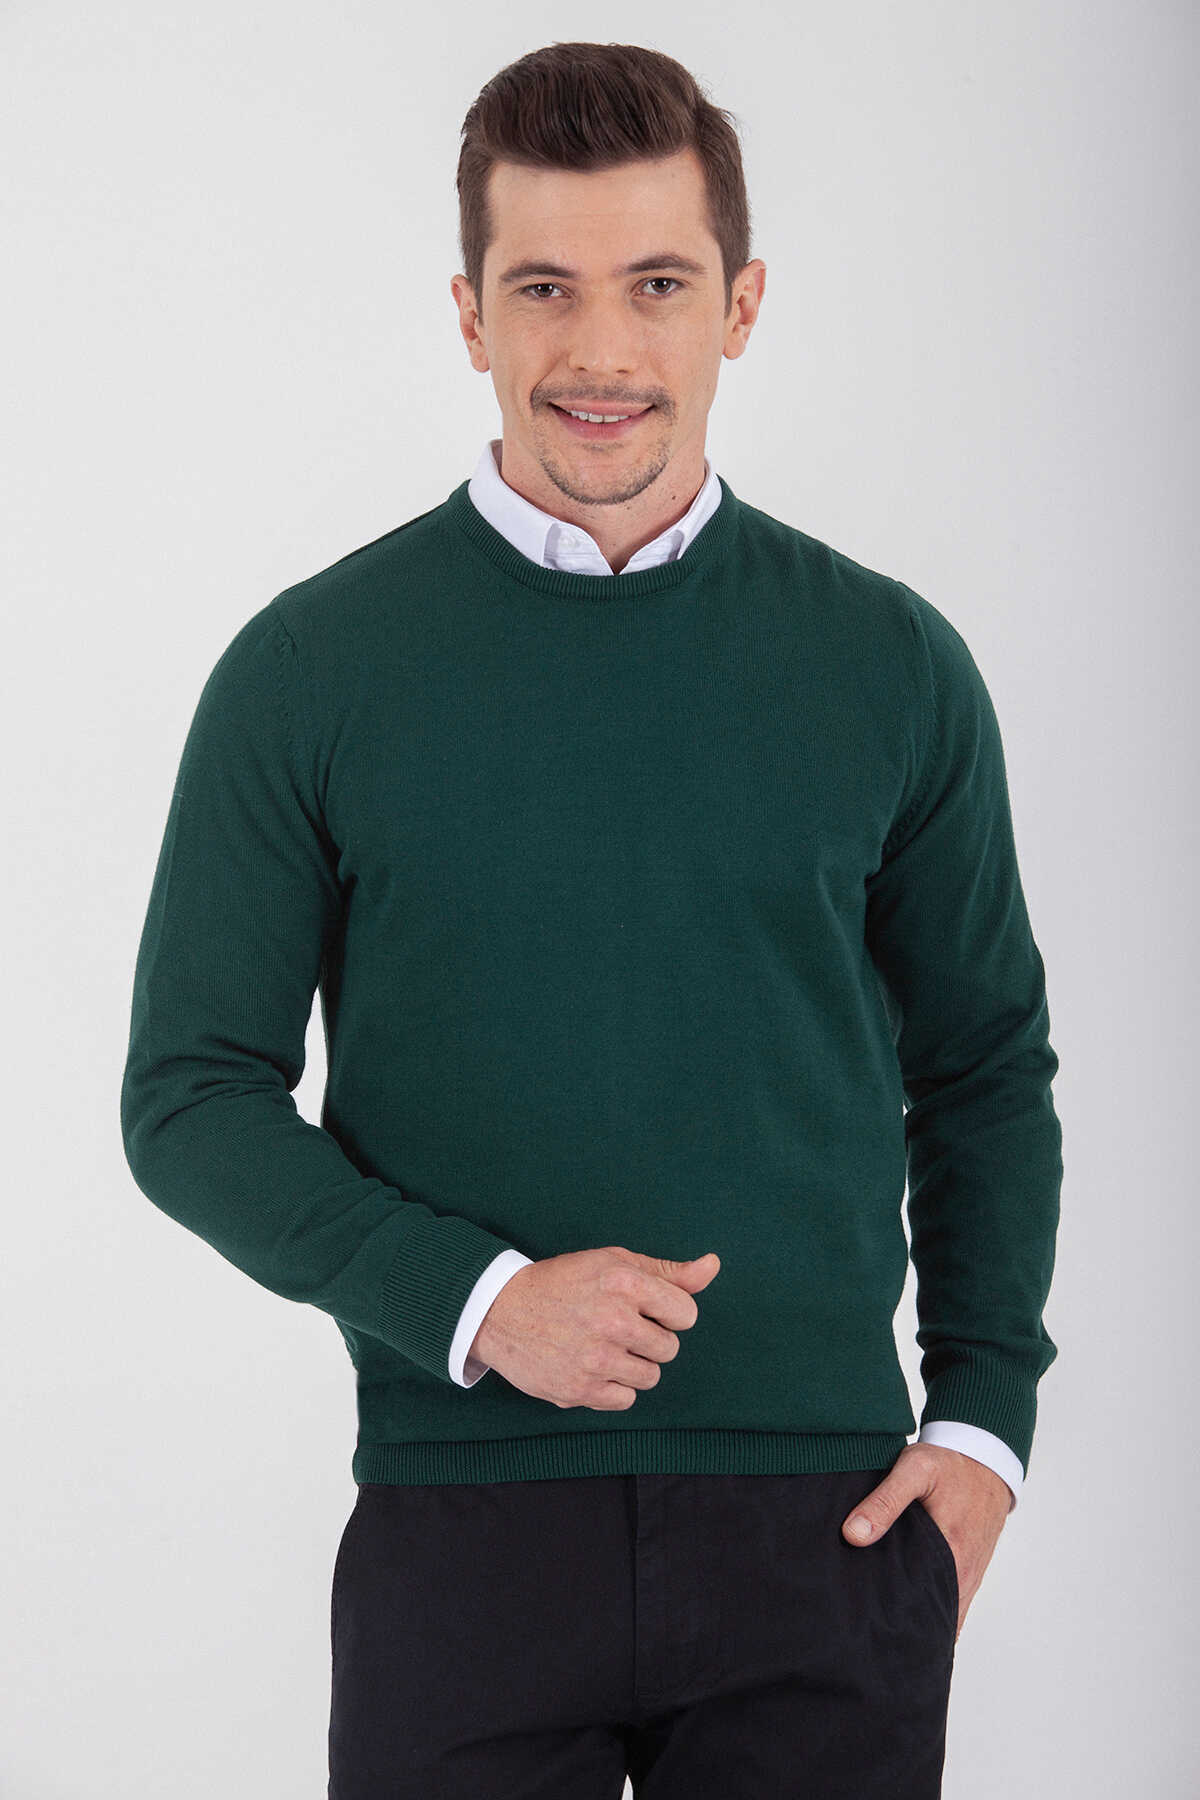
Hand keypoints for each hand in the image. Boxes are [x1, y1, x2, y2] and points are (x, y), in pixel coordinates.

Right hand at [470, 1246, 720, 1410]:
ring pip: (650, 1376)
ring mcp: (596, 1358)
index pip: (686, 1313)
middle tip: (616, 1326)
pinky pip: (626, 1400)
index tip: (646, 1309)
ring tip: (602, 1345)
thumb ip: (668, 1272)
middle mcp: (612, 1320)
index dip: (669, 1312)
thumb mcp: (614, 1263)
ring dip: (633, 1364)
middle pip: (669, 1348)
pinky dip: (613, 1387)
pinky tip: (591, 1366)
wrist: (501, 1310)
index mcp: (624, 1282)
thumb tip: (713, 1265)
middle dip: (650, 1339)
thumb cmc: (565, 1282)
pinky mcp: (580, 1389)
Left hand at [840, 1442, 1012, 1641]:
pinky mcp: (967, 1572)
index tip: (862, 1624)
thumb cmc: (949, 1464)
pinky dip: (930, 1609)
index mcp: (951, 1553)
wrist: (986, 1461)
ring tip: (878, 1626)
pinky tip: (904, 1610)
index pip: (920, 1604)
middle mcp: (963, 1573)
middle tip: (862, 1629)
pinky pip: (949, 1602)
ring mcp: (967, 1576)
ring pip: (940, 1613)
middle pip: (929, 1614)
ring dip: (915, 1618)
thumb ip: (884, 1501)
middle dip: (899, 1624)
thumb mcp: (915, 1470)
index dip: (891, 1617)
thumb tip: (852, 1536)